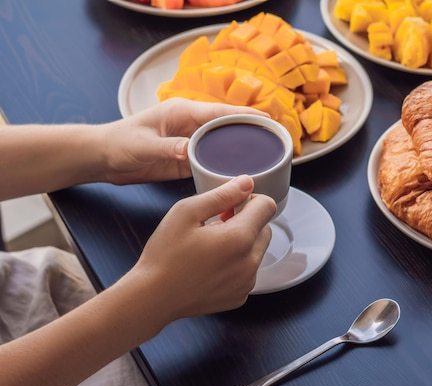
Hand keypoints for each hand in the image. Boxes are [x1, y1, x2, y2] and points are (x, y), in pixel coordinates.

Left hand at [101, 98, 268, 184]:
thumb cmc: (119, 144)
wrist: (104, 158)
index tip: (266, 120)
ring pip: (222, 144)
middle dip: (250, 131)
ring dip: (241, 150)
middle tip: (275, 141)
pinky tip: (239, 175)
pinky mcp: (187, 159)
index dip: (244, 116)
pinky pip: (211, 161)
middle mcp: (190, 125)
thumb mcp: (142, 145)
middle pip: (227, 127)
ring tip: (266, 159)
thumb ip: (167, 148)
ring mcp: (190, 142)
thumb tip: (190, 150)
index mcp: (182, 112)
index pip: (219, 113)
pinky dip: (225, 166)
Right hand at [127, 175, 275, 324]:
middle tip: (215, 225)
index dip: (249, 200)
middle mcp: (250, 262)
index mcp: (240, 238)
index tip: (229, 206)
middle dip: (246, 222)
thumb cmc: (165, 255)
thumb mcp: (187, 212)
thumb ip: (222, 194)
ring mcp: (246, 282)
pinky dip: (235, 266)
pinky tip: (210, 266)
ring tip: (210, 248)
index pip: (267, 206)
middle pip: (264, 229)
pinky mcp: (240, 296)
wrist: (152, 298)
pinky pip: (248, 272)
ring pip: (256, 251)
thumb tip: (246, 182)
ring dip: (241, 244)